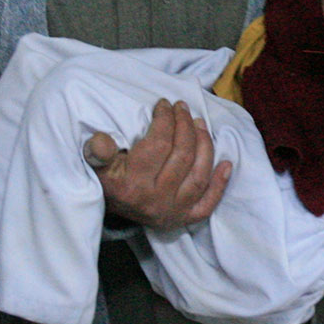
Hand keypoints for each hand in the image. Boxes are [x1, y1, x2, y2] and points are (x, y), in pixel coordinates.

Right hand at [86, 98, 230, 229]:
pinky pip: (208, 203)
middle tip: (182, 108)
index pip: (158, 146)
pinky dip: (220, 184)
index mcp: (132, 185)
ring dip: (205, 146)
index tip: (164, 104)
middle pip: (182, 157)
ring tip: (200, 123)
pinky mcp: (184, 220)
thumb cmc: (107, 179)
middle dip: (185, 126)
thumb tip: (101, 140)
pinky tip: (227, 164)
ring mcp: (172, 212)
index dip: (164, 120)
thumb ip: (97, 151)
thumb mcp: (96, 164)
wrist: (113, 209)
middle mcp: (155, 201)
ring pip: (199, 175)